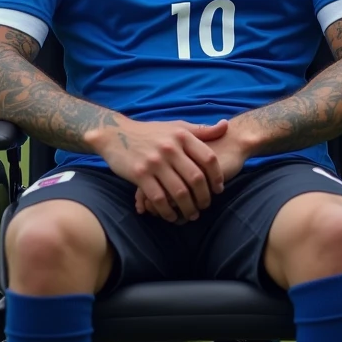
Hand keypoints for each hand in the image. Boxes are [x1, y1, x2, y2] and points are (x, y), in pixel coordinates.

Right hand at [135, 121, 249, 217]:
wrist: (116, 134)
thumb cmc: (150, 132)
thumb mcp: (176, 126)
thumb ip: (201, 130)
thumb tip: (226, 126)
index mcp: (181, 135)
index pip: (208, 158)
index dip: (217, 176)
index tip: (218, 189)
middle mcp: (169, 148)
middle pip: (196, 178)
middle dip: (204, 197)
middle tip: (206, 206)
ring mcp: (154, 162)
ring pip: (179, 192)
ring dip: (188, 208)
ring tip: (192, 215)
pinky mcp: (139, 175)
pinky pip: (159, 199)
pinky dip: (168, 211)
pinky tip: (172, 216)